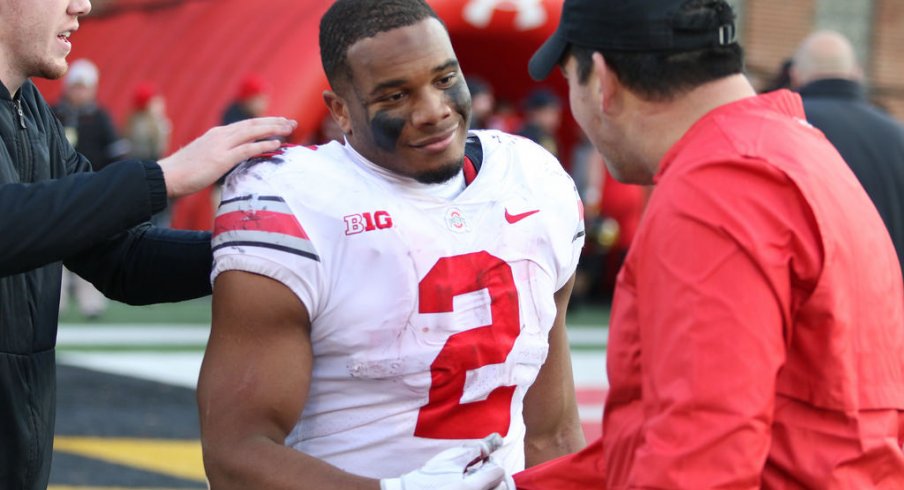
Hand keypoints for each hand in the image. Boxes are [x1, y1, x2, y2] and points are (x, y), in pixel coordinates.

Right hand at [157, 117, 295, 197]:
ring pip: (253, 132)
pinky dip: (264, 145)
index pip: (245, 125)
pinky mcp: (222, 159)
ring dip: (273, 129)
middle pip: (253, 124)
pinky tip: (277, 144)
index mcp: (217, 134)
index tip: (279, 123)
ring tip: (289, 129)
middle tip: (292, 122)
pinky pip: (247, 149)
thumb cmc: (184, 171)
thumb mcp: (205, 158)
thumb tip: (232, 159)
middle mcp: (220, 135)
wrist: (167, 176)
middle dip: (274, 122)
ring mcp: (221, 146)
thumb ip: (220, 154)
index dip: (264, 123)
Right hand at [380, 434, 514, 489]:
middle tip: (478, 469)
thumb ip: (477, 449)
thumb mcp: (451, 459)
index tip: (481, 459)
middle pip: (502, 486)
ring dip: (490, 484)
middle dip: (494, 475)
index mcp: (473, 488)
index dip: (492, 461)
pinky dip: (482, 487)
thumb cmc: (428, 479)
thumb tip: (498, 438)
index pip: (500, 471)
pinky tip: (467, 485)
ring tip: (473, 479)